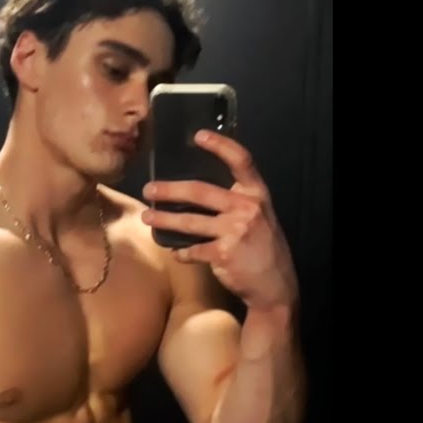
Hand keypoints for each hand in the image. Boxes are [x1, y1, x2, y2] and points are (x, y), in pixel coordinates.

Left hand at [142, 129, 297, 311]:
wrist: (275, 286)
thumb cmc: (263, 247)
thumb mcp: (260, 216)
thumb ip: (238, 201)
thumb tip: (199, 189)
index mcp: (257, 194)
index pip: (241, 160)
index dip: (220, 145)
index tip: (199, 135)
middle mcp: (247, 208)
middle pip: (201, 190)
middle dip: (170, 189)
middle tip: (149, 188)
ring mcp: (235, 231)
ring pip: (190, 221)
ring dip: (164, 219)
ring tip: (147, 216)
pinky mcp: (223, 254)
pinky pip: (192, 250)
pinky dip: (181, 252)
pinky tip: (176, 252)